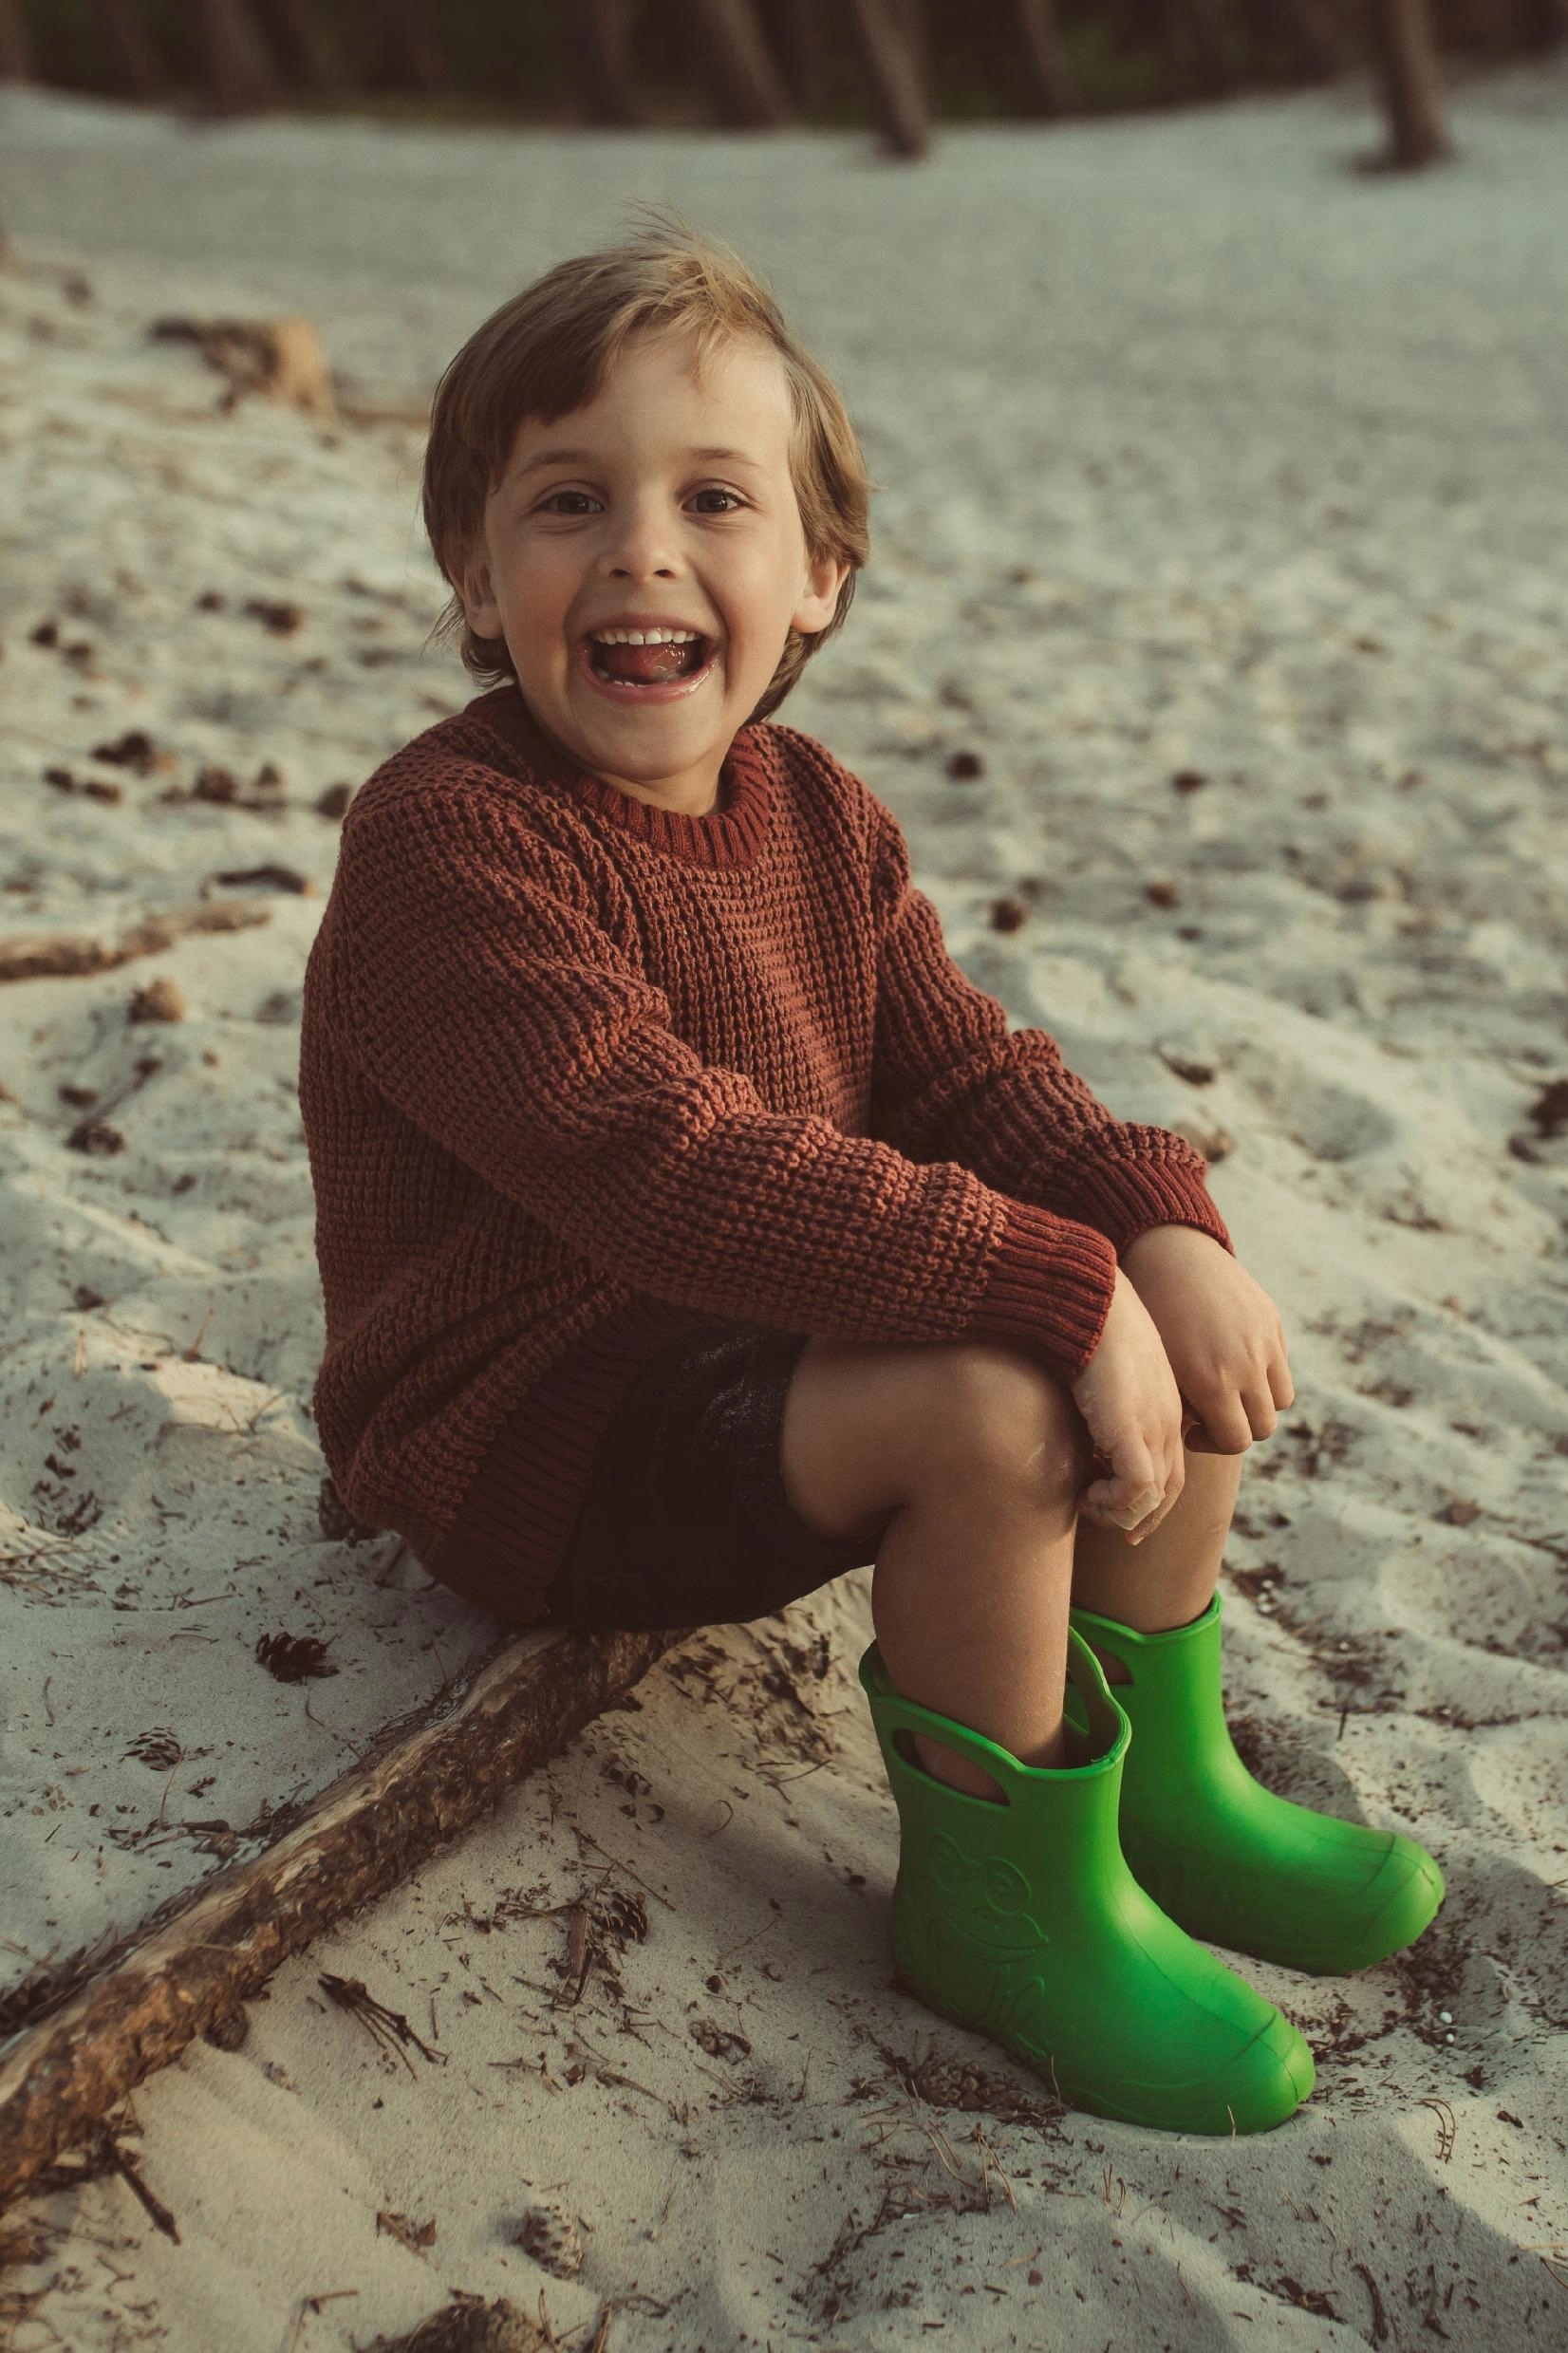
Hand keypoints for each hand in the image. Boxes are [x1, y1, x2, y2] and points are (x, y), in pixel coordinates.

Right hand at [1069, 1268, 1186, 1544]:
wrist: (1086, 1303)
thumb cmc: (1086, 1329)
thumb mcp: (1106, 1376)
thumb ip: (1108, 1408)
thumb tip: (1086, 1435)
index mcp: (1167, 1407)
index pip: (1173, 1468)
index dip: (1150, 1498)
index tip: (1121, 1512)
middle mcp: (1169, 1422)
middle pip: (1169, 1490)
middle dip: (1141, 1516)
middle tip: (1114, 1529)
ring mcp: (1155, 1428)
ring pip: (1154, 1496)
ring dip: (1119, 1511)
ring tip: (1088, 1502)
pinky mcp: (1133, 1431)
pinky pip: (1137, 1490)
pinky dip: (1114, 1502)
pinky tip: (1086, 1491)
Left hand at [1120, 1225, 1294, 1453]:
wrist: (1167, 1253)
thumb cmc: (1150, 1314)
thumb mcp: (1160, 1367)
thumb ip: (1184, 1407)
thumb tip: (1199, 1433)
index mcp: (1212, 1382)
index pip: (1236, 1440)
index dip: (1214, 1442)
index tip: (1192, 1429)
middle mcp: (1246, 1365)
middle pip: (1263, 1426)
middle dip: (1238, 1427)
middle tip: (1210, 1413)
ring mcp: (1265, 1342)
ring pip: (1280, 1400)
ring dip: (1258, 1403)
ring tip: (1227, 1389)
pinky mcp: (1273, 1321)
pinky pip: (1281, 1365)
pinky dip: (1266, 1373)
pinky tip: (1234, 1359)